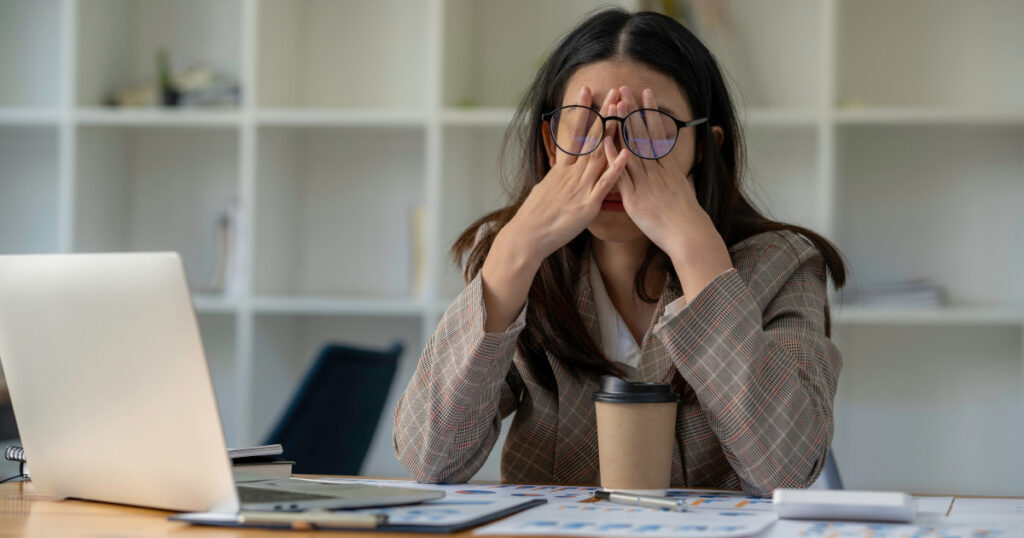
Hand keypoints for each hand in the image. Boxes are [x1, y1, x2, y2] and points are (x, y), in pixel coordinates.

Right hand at [501, 86, 630, 263]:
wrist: (528, 236)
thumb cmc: (536, 216)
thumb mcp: (546, 188)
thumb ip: (558, 176)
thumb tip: (560, 168)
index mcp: (562, 169)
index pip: (573, 132)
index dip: (581, 110)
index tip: (586, 90)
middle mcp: (572, 173)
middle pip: (591, 138)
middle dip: (603, 113)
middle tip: (613, 91)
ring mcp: (580, 187)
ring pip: (599, 154)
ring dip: (613, 132)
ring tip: (623, 111)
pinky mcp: (588, 204)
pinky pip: (605, 184)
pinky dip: (616, 168)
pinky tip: (626, 153)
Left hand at [614, 86, 731, 297]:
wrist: (688, 235)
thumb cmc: (687, 217)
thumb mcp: (685, 190)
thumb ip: (677, 178)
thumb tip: (677, 171)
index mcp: (669, 167)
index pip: (658, 133)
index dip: (650, 112)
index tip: (645, 94)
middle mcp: (657, 170)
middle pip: (643, 134)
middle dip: (634, 111)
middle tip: (625, 89)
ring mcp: (645, 182)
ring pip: (632, 148)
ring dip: (623, 125)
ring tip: (615, 104)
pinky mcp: (634, 197)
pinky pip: (621, 174)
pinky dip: (612, 156)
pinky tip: (604, 140)